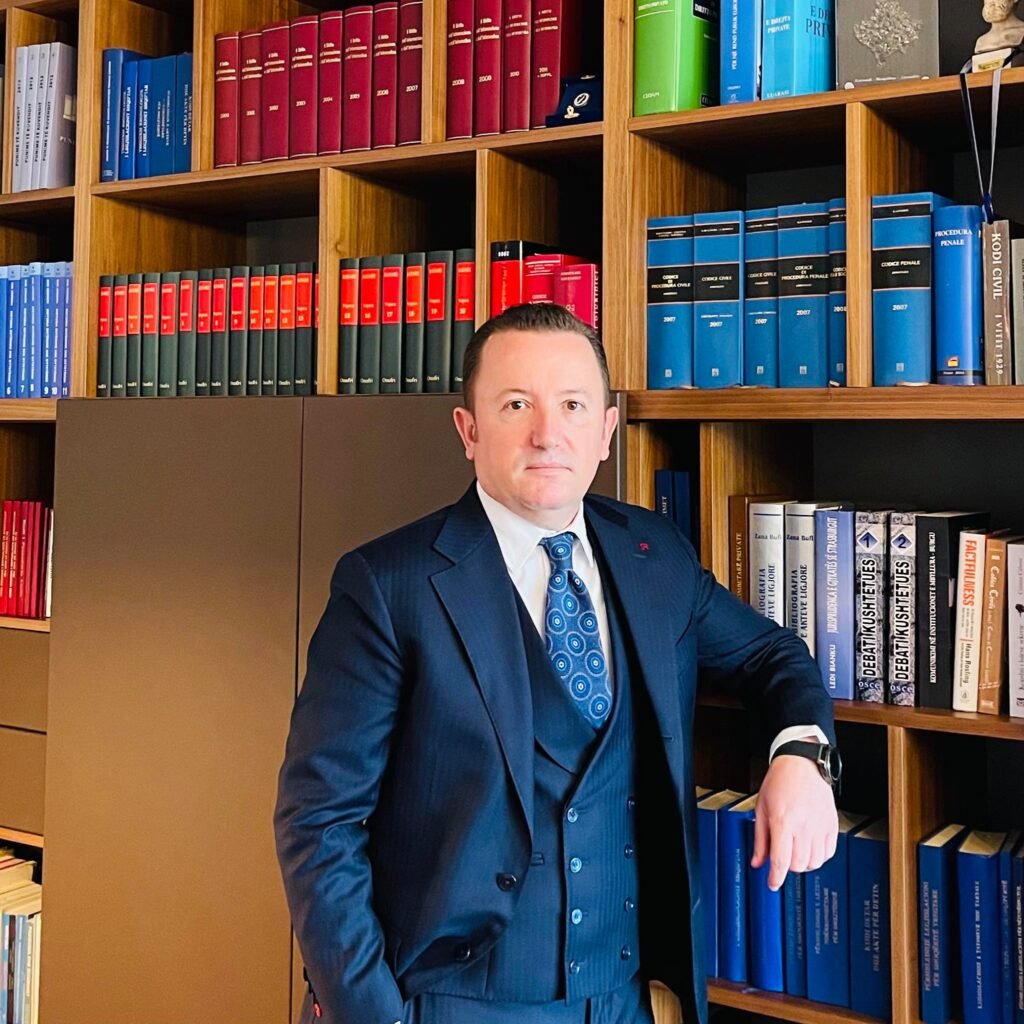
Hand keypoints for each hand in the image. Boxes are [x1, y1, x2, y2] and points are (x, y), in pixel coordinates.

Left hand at [750, 753, 837, 890]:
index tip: (772, 884)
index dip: (775, 878)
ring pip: (815, 862)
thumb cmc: (779, 781)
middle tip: (782, 858)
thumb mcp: (761, 808)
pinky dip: (819, 856)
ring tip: (796, 852)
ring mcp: (820, 826)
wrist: (801, 764)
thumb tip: (757, 862)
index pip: (781, 860)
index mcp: (783, 821)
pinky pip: (829, 852)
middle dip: (788, 867)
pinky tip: (810, 847)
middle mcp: (804, 826)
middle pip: (798, 865)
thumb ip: (760, 838)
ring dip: (804, 863)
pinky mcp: (832, 825)